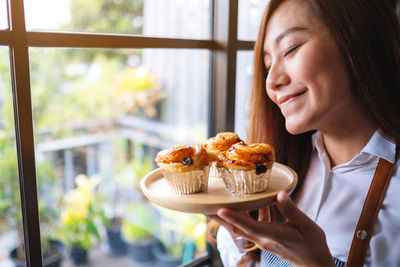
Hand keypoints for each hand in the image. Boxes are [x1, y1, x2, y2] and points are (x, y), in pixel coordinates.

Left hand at [208, 191, 335, 266]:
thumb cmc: (312, 244)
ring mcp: (262, 240)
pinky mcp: (265, 238)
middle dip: (220, 218)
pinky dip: (247, 216)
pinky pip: (251, 226)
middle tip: (205, 207)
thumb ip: (290, 210)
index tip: (220, 209)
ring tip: (216, 205)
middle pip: (236, 228)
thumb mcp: (305, 225)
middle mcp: (263, 239)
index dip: (234, 217)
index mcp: (272, 235)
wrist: (314, 263)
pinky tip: (253, 203)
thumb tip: (279, 194)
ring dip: (228, 217)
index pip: (248, 226)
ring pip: (241, 227)